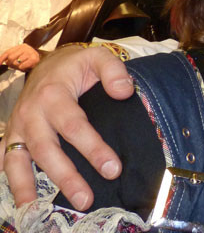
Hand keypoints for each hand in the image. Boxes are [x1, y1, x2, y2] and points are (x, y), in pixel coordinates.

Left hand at [0, 43, 40, 71]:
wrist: (43, 63)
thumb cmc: (29, 61)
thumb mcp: (19, 57)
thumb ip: (10, 58)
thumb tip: (1, 62)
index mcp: (21, 46)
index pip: (8, 52)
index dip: (1, 58)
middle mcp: (26, 48)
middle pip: (11, 57)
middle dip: (11, 64)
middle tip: (14, 66)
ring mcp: (30, 52)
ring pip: (16, 63)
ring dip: (17, 67)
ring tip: (22, 66)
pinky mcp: (34, 59)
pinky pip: (22, 66)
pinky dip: (22, 68)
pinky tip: (26, 66)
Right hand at [0, 45, 133, 209]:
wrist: (50, 63)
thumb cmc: (78, 65)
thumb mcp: (99, 57)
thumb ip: (114, 72)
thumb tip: (124, 92)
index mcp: (53, 94)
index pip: (75, 126)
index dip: (93, 149)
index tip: (112, 169)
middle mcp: (31, 113)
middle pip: (47, 150)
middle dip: (66, 177)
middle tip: (86, 200)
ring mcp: (18, 126)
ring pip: (19, 160)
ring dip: (27, 187)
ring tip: (35, 212)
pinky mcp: (13, 135)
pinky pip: (6, 159)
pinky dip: (9, 179)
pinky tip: (19, 200)